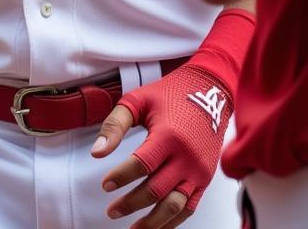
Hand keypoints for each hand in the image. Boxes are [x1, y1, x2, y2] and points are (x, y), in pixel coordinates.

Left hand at [91, 63, 232, 228]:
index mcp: (169, 136)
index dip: (121, 177)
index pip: (141, 164)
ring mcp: (198, 171)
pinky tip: (156, 226)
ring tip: (133, 228)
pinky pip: (189, 208)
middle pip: (156, 190)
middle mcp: (186, 157)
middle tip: (112, 210)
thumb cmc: (171, 94)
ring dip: (152, 222)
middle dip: (131, 204)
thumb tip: (97, 152)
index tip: (106, 185)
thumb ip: (115, 125)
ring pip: (174, 206)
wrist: (210, 92)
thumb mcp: (138, 100)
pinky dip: (172, 222)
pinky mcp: (205, 179)